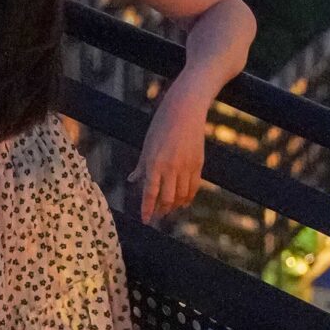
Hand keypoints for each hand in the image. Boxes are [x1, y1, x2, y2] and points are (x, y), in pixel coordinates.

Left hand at [129, 80, 208, 222]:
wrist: (185, 109)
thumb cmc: (161, 124)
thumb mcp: (147, 144)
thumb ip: (141, 165)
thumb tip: (131, 180)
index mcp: (154, 162)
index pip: (150, 193)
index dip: (147, 209)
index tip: (145, 220)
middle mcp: (171, 168)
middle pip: (167, 199)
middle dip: (161, 210)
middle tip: (157, 215)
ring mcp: (186, 167)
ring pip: (182, 196)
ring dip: (175, 206)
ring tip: (169, 209)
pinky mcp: (198, 164)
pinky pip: (193, 188)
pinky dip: (188, 198)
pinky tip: (184, 201)